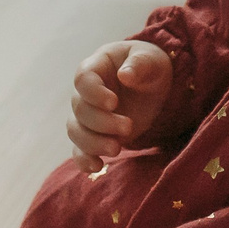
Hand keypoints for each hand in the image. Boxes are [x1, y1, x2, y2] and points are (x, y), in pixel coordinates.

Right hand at [67, 39, 171, 172]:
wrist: (152, 86)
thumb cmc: (149, 67)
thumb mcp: (151, 60)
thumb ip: (140, 64)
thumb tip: (125, 75)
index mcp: (96, 67)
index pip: (83, 80)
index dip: (94, 93)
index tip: (114, 102)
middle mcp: (84, 93)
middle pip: (80, 110)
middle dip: (102, 122)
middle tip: (128, 127)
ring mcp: (87, 116)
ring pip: (76, 132)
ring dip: (93, 143)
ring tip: (117, 149)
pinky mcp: (94, 135)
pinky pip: (79, 150)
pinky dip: (84, 160)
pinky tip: (97, 166)